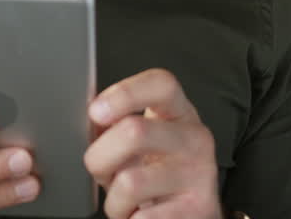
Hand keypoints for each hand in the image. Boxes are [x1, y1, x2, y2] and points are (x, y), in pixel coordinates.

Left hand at [84, 69, 221, 218]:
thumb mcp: (137, 142)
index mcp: (178, 112)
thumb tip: (90, 119)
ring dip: (114, 201)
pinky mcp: (199, 209)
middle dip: (100, 157)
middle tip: (102, 172)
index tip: (96, 111)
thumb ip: (114, 124)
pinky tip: (140, 215)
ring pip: (130, 182)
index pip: (161, 84)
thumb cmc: (154, 172)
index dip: (126, 92)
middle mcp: (195, 139)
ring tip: (125, 201)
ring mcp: (200, 174)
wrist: (189, 213)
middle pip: (135, 131)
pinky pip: (142, 218)